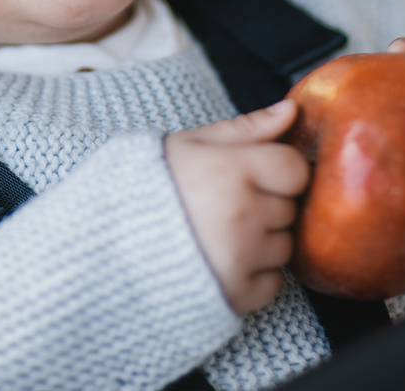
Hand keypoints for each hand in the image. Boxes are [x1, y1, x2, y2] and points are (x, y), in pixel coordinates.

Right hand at [165, 100, 308, 314]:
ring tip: (219, 230)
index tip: (248, 172)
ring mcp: (241, 258)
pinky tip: (220, 257)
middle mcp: (241, 215)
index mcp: (230, 170)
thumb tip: (291, 109)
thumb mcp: (191, 143)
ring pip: (284, 246)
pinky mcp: (238, 295)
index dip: (276, 168)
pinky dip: (253, 273)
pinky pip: (273, 282)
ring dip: (261, 240)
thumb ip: (245, 127)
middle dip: (265, 203)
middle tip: (224, 201)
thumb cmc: (153, 182)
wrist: (109, 236)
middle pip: (289, 207)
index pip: (294, 168)